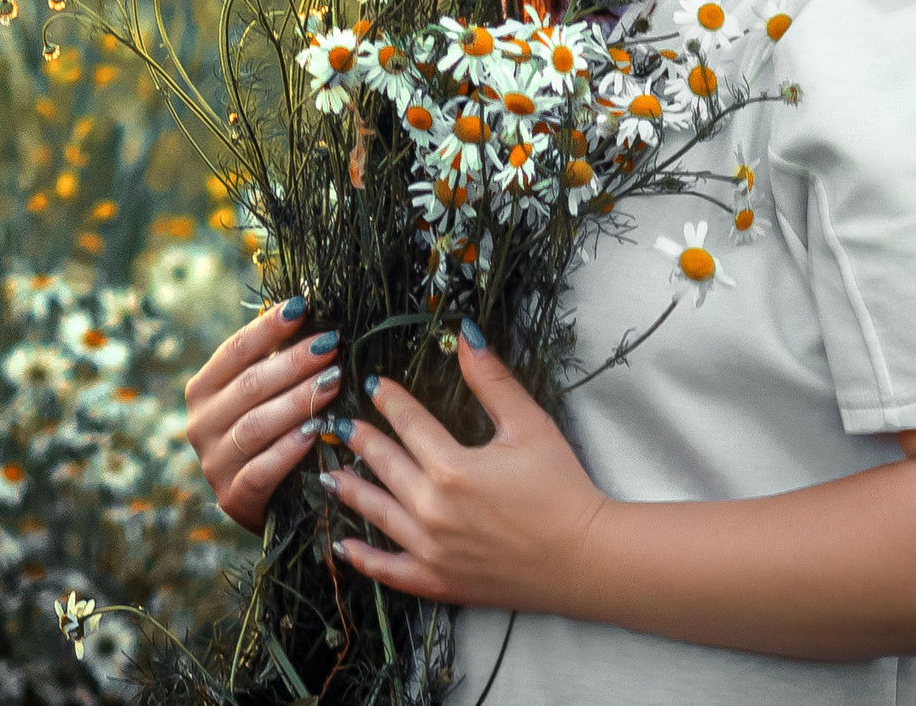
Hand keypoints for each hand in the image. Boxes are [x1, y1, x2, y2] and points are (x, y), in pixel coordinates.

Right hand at [182, 297, 342, 534]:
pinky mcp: (233, 498)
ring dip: (298, 401)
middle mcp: (200, 425)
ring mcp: (214, 464)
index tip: (302, 306)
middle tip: (331, 345)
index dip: (268, 328)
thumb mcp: (265, 396)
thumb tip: (310, 312)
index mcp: (203, 391)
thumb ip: (277, 361)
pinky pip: (261, 471)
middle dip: (294, 362)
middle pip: (249, 385)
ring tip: (334, 381)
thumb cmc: (271, 434)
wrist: (268, 504)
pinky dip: (288, 450)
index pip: (235, 351)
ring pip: (256, 425)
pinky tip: (316, 433)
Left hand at [320, 319, 611, 614]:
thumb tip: (464, 334)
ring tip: (329, 475)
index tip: (373, 385)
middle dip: (361, 441)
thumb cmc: (563, 487)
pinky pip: (389, 571)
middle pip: (385, 466)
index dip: (390, 401)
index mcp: (451, 467)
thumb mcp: (529, 424)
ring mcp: (431, 550)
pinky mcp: (439, 582)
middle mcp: (431, 509)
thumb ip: (492, 380)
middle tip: (340, 425)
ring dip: (350, 491)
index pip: (408, 424)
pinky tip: (342, 546)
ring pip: (377, 514)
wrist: (586, 557)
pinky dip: (363, 559)